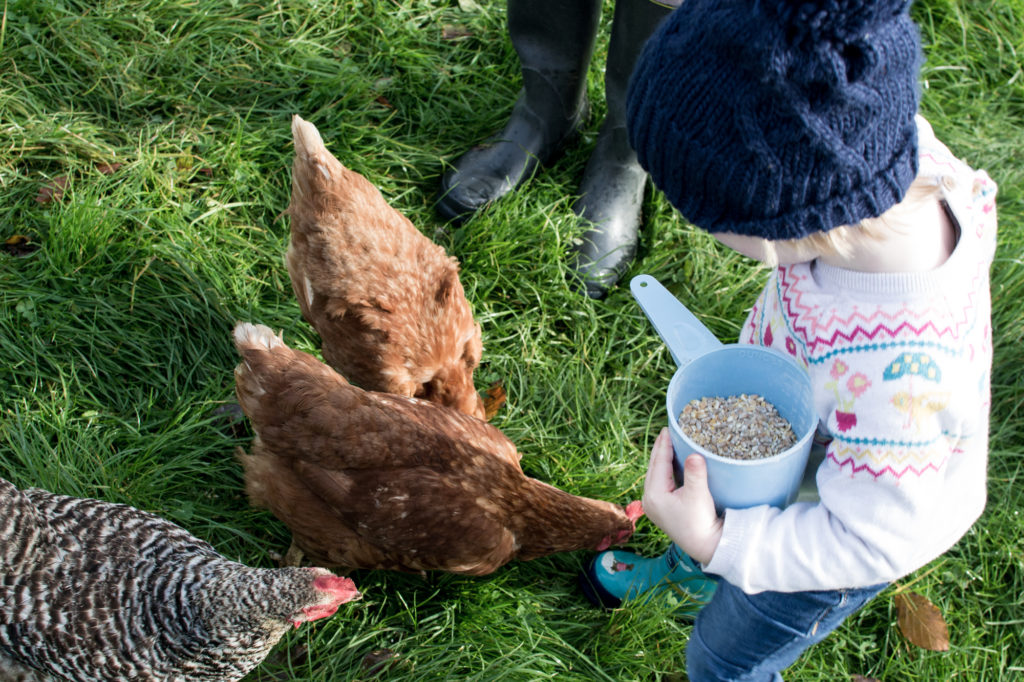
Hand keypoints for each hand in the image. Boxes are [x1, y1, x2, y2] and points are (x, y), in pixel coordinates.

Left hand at [642, 428, 722, 564]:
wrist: (705, 546)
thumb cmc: (700, 522)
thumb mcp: (698, 495)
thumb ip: (695, 473)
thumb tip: (694, 454)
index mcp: (654, 494)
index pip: (658, 463)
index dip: (664, 444)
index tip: (668, 428)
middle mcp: (649, 499)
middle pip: (654, 467)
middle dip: (661, 449)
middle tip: (667, 431)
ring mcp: (653, 504)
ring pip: (656, 474)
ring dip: (663, 458)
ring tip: (669, 442)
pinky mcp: (661, 508)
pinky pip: (660, 481)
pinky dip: (666, 470)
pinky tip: (672, 462)